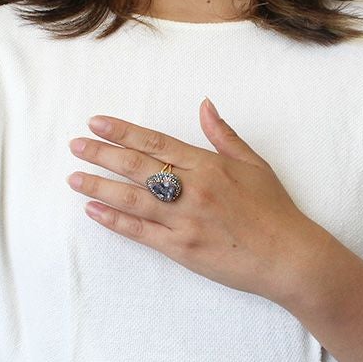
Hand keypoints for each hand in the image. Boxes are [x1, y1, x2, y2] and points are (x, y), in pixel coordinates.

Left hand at [66, 97, 319, 302]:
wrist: (288, 256)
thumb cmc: (275, 210)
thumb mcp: (255, 164)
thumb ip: (224, 135)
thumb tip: (205, 105)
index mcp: (208, 165)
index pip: (156, 142)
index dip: (123, 131)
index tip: (97, 123)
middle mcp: (192, 188)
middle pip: (137, 166)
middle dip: (102, 154)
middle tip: (75, 146)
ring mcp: (184, 220)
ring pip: (132, 198)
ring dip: (99, 186)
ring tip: (74, 178)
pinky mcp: (182, 248)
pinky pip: (140, 232)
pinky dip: (114, 220)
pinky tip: (93, 211)